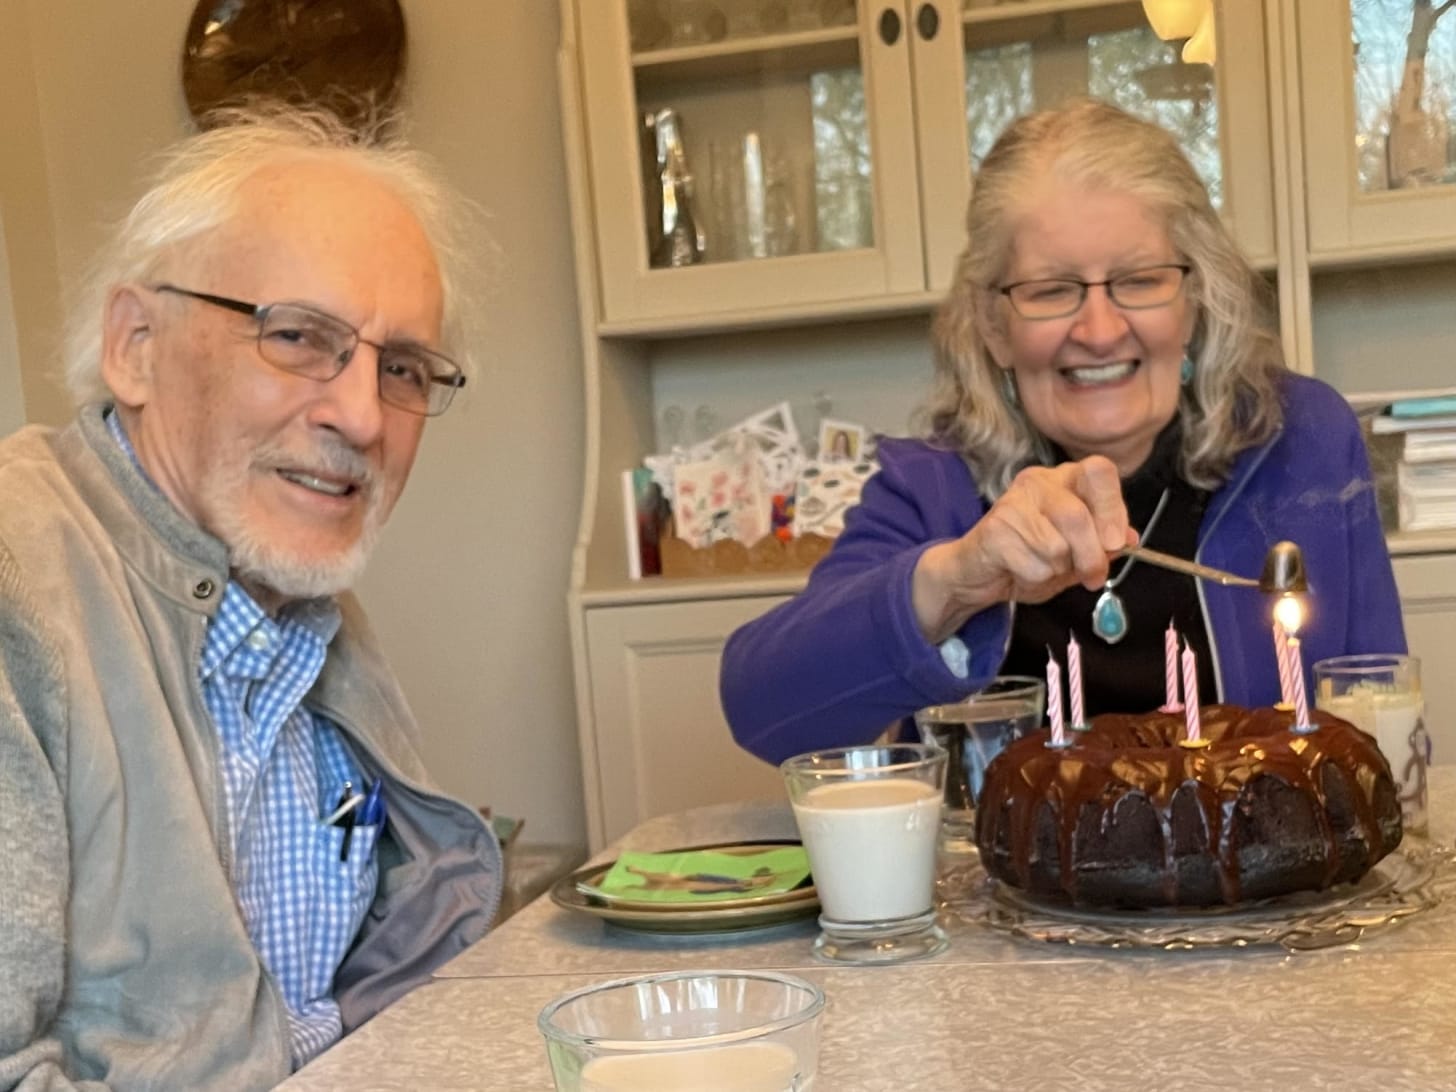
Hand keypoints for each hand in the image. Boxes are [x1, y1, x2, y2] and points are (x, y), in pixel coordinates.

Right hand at [912, 456, 1133, 641]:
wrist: (979, 573)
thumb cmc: (1030, 558)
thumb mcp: (1077, 553)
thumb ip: (1104, 544)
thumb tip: (1130, 538)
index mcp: (1064, 479)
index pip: (1100, 471)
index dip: (1113, 508)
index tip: (1116, 543)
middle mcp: (1038, 481)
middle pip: (1078, 516)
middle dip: (1091, 555)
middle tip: (1093, 576)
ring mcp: (1013, 502)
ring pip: (1057, 545)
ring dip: (1058, 569)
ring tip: (1044, 567)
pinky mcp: (995, 529)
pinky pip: (1034, 563)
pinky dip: (1036, 577)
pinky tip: (1020, 569)